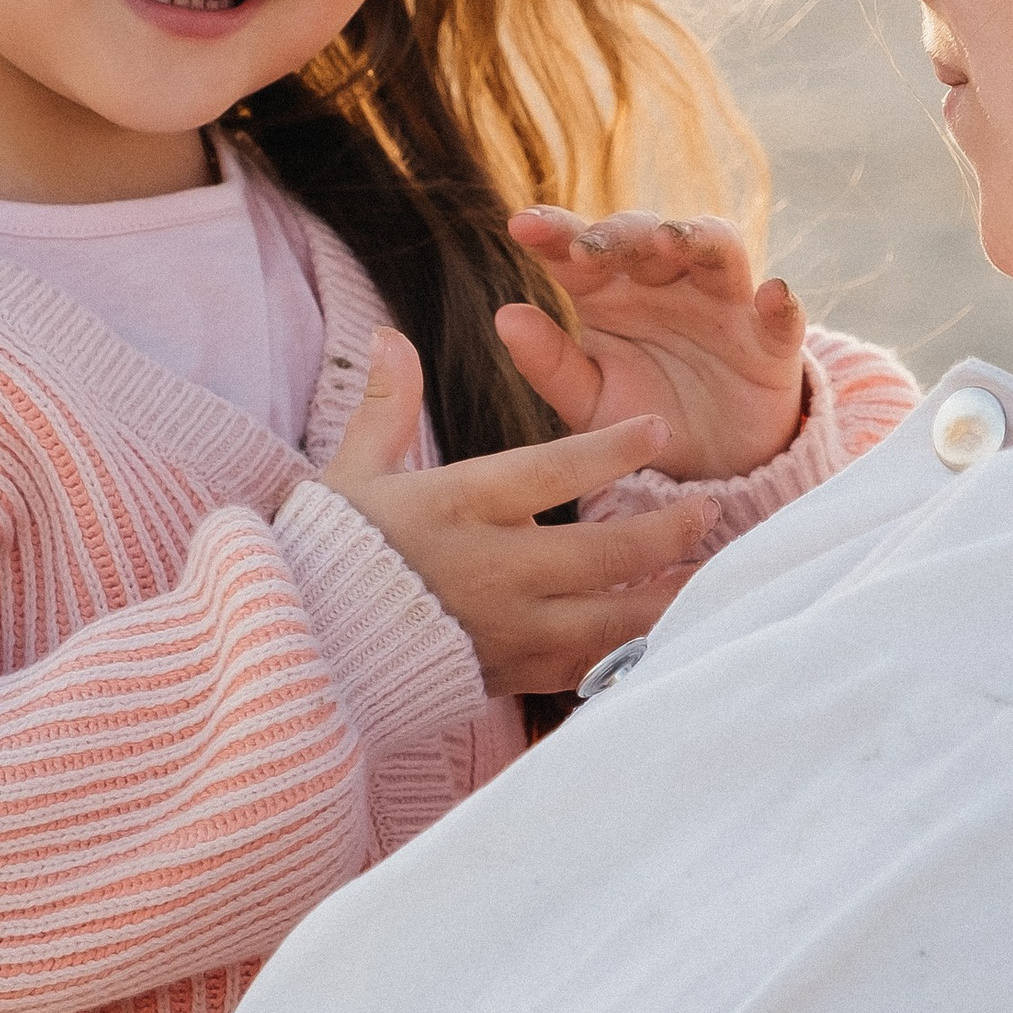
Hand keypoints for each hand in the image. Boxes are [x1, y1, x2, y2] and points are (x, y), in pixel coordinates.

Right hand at [320, 330, 710, 698]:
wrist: (298, 658)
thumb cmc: (326, 556)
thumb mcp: (349, 475)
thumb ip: (384, 408)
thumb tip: (387, 335)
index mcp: (454, 509)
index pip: (547, 473)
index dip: (609, 450)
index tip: (660, 429)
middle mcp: (490, 572)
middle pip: (600, 554)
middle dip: (664, 533)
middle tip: (708, 508)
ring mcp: (506, 633)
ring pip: (610, 620)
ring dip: (667, 598)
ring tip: (713, 578)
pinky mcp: (511, 678)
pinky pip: (590, 668)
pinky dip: (635, 652)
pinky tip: (673, 636)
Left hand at [499, 211, 807, 480]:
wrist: (710, 469)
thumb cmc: (641, 418)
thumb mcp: (588, 403)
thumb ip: (550, 364)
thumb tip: (505, 316)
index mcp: (612, 293)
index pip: (580, 250)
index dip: (553, 231)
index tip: (520, 226)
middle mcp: (668, 284)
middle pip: (647, 237)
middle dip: (620, 235)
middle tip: (588, 248)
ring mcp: (724, 305)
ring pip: (717, 251)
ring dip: (695, 238)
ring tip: (670, 239)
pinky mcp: (772, 342)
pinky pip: (783, 316)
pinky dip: (781, 303)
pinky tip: (772, 294)